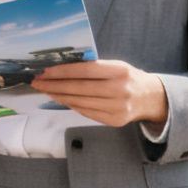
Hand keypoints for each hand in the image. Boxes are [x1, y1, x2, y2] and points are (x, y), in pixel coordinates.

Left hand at [31, 60, 167, 128]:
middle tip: (37, 82)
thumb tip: (60, 68)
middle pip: (79, 88)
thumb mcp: (116, 66)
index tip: (44, 72)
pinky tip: (60, 99)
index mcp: (120, 71)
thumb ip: (94, 67)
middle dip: (54, 85)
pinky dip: (71, 105)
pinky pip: (86, 112)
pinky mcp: (115, 121)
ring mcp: (118, 108)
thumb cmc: (127, 78)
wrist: (151, 98)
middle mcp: (120, 90)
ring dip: (59, 96)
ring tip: (45, 90)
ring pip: (80, 102)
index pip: (85, 70)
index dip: (62, 72)